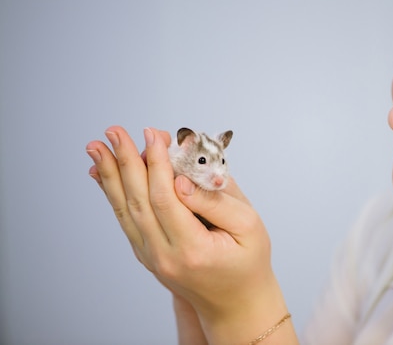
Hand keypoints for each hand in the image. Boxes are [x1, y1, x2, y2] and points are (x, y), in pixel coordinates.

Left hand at [86, 126, 295, 343]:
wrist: (237, 303)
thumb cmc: (248, 263)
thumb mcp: (249, 227)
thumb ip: (216, 201)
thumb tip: (180, 179)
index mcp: (193, 249)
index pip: (165, 199)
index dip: (157, 163)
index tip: (153, 135)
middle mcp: (165, 257)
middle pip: (137, 201)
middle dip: (125, 161)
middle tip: (114, 132)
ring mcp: (152, 258)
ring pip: (126, 210)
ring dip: (110, 175)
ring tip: (98, 147)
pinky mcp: (149, 255)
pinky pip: (127, 220)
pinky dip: (113, 195)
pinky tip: (103, 175)